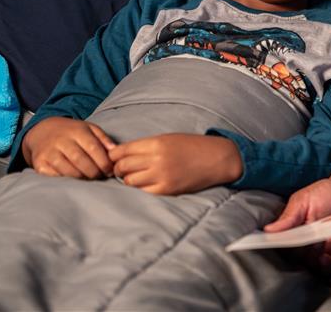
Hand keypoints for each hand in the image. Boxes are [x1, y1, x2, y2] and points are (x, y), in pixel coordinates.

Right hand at [23, 117, 115, 178]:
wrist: (42, 131)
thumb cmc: (72, 132)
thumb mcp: (89, 129)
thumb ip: (104, 140)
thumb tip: (116, 152)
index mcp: (76, 131)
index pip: (93, 148)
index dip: (103, 162)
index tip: (110, 171)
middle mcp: (61, 140)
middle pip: (80, 160)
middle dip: (94, 172)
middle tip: (100, 176)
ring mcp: (48, 152)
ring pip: (68, 170)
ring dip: (81, 178)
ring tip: (89, 178)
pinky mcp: (39, 163)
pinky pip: (55, 176)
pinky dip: (66, 180)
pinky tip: (74, 179)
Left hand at [109, 133, 241, 194]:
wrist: (216, 158)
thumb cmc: (192, 146)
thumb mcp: (168, 138)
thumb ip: (145, 146)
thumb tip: (119, 154)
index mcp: (156, 143)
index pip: (122, 151)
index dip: (114, 156)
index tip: (114, 159)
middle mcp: (157, 159)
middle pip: (123, 167)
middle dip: (119, 169)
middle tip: (122, 169)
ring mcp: (162, 176)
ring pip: (130, 181)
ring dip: (129, 179)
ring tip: (136, 176)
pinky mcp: (167, 190)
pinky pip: (143, 191)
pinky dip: (141, 188)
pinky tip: (147, 183)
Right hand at [264, 177, 330, 272]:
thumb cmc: (326, 193)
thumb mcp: (304, 199)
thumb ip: (289, 216)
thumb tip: (269, 230)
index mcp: (294, 229)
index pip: (283, 244)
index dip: (282, 246)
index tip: (283, 243)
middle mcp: (305, 242)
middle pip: (296, 257)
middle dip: (300, 252)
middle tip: (307, 241)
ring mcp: (320, 250)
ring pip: (310, 264)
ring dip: (313, 260)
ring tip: (319, 246)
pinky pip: (328, 267)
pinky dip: (327, 266)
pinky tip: (327, 258)